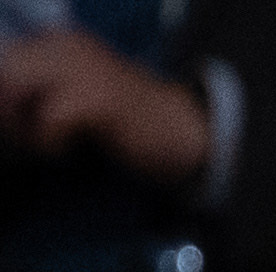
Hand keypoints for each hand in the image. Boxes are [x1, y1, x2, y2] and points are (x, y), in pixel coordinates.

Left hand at [0, 30, 215, 186]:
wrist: (181, 134)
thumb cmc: (124, 123)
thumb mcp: (74, 95)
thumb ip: (36, 91)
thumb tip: (2, 108)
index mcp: (59, 41)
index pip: (5, 57)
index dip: (4, 94)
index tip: (18, 123)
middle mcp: (67, 45)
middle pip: (5, 70)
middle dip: (6, 109)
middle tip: (26, 137)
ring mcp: (83, 69)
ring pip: (16, 89)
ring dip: (20, 125)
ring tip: (42, 143)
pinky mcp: (98, 99)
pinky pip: (48, 118)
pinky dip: (47, 141)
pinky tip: (64, 150)